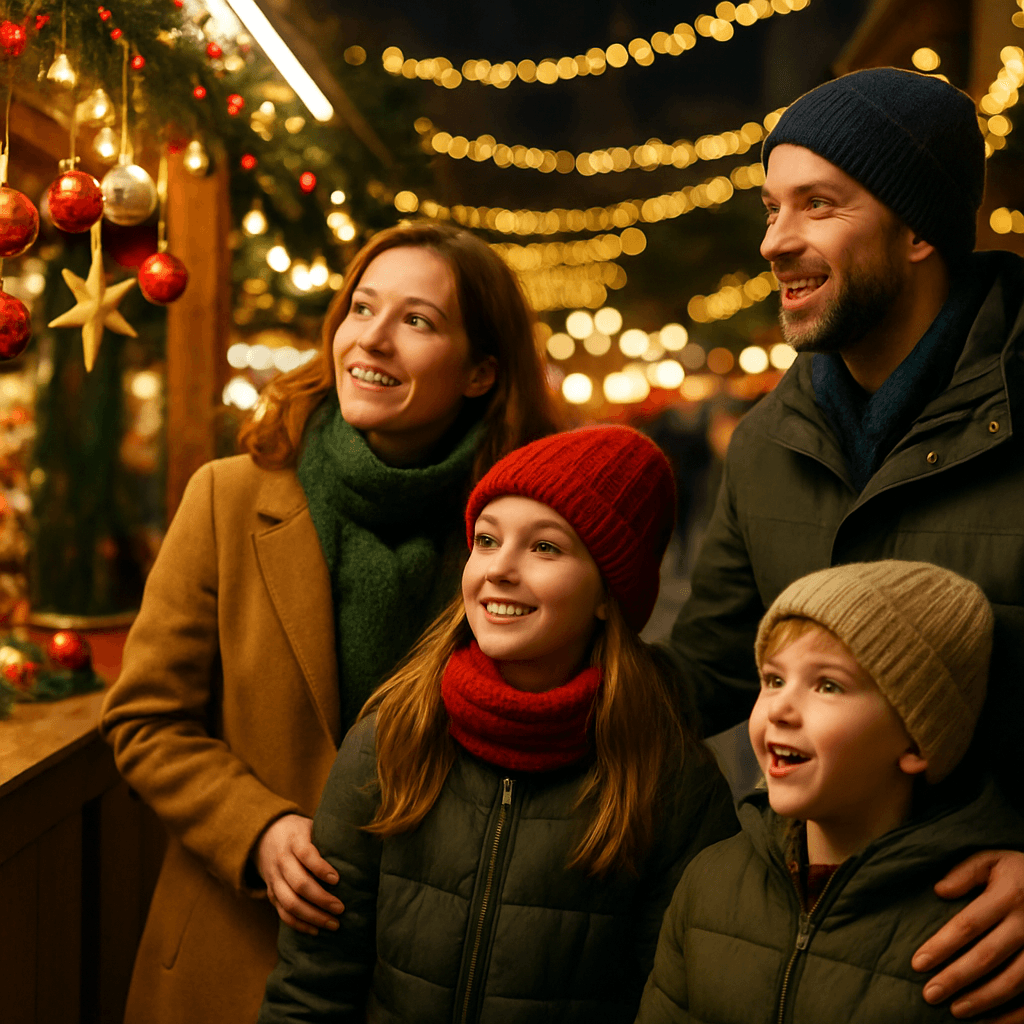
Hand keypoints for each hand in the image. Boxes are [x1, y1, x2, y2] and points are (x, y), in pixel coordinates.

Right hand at [255, 814, 345, 935]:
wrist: (265, 836)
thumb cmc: (300, 833)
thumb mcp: (312, 826)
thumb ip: (328, 838)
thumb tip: (360, 850)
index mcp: (294, 841)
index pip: (306, 854)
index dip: (321, 868)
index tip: (337, 880)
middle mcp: (282, 861)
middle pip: (299, 884)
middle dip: (321, 899)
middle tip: (341, 908)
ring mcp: (274, 879)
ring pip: (290, 902)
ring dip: (312, 916)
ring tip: (334, 923)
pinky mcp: (271, 894)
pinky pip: (283, 913)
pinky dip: (299, 924)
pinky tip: (316, 930)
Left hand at [913, 850, 1023, 1020]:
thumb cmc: (1018, 872)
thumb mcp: (993, 860)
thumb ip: (966, 872)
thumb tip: (938, 891)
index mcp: (1007, 896)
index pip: (968, 925)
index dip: (942, 946)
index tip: (918, 964)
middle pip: (988, 956)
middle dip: (957, 978)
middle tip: (929, 995)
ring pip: (1014, 981)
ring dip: (984, 999)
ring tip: (955, 1011)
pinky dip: (1015, 1014)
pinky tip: (991, 1022)